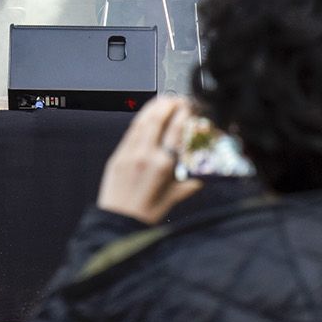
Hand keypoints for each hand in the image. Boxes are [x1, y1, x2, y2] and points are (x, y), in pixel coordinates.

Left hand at [96, 95, 203, 224]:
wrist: (119, 222)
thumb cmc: (147, 213)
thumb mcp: (175, 197)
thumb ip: (191, 182)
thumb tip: (204, 173)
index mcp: (163, 164)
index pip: (176, 130)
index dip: (185, 113)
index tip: (191, 106)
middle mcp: (146, 154)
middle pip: (159, 118)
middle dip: (170, 104)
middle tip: (180, 99)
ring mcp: (130, 152)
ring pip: (143, 120)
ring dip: (154, 106)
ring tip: (165, 100)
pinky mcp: (118, 155)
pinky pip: (131, 131)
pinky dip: (141, 118)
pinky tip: (147, 114)